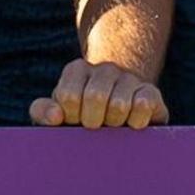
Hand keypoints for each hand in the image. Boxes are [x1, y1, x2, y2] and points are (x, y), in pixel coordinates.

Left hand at [30, 60, 167, 129]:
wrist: (117, 119)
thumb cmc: (80, 118)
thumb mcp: (56, 115)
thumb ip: (42, 112)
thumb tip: (55, 116)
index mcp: (77, 70)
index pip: (68, 96)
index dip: (71, 117)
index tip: (74, 120)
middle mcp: (105, 69)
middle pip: (95, 97)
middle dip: (92, 122)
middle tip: (94, 126)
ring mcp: (130, 78)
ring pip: (119, 105)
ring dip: (113, 125)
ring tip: (111, 126)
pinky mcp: (151, 92)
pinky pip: (143, 105)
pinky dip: (135, 123)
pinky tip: (131, 125)